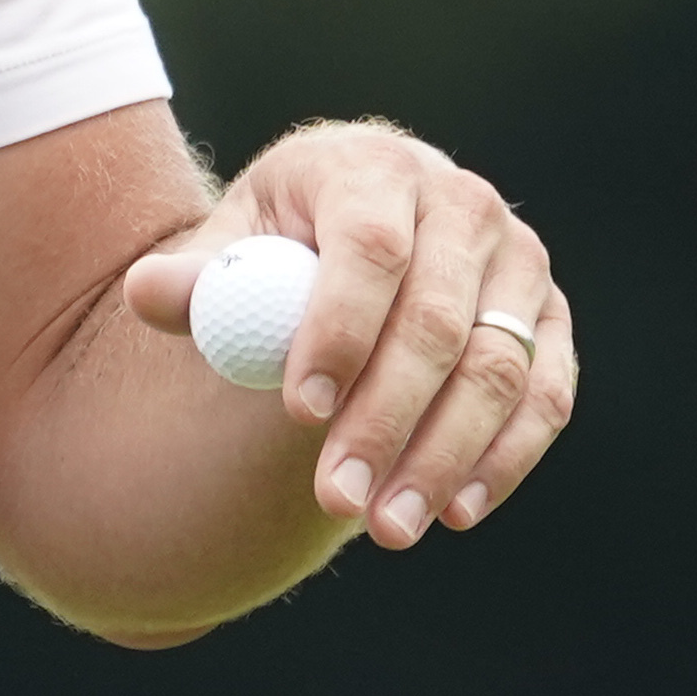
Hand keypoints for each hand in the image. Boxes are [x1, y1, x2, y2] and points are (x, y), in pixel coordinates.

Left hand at [125, 121, 573, 549]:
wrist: (355, 233)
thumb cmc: (283, 245)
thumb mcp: (230, 246)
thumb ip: (192, 279)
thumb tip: (148, 292)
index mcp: (374, 169)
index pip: (369, 246)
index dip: (339, 329)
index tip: (300, 411)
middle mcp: (462, 203)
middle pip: (435, 319)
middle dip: (384, 419)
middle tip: (336, 499)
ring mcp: (517, 261)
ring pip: (495, 366)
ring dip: (444, 455)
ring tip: (385, 527)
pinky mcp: (548, 319)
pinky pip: (545, 394)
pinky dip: (505, 458)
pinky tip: (454, 512)